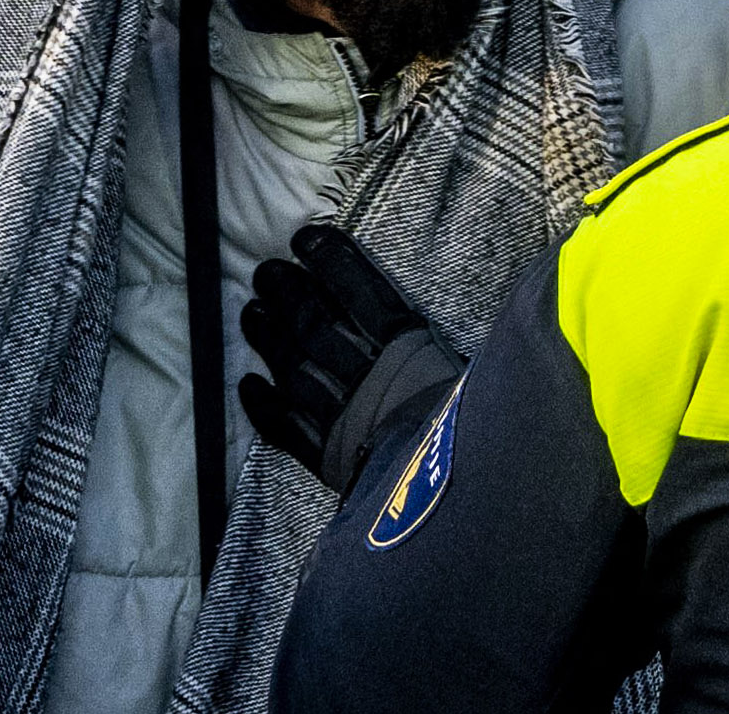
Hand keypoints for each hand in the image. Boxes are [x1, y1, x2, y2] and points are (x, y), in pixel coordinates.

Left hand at [235, 222, 465, 495]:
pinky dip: (263, 405)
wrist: (463, 490)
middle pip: (314, 323)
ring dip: (268, 337)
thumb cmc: (480, 421)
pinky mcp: (326, 454)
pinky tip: (248, 384)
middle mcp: (366, 372)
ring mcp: (340, 413)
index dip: (329, 261)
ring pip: (293, 366)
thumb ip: (442, 340)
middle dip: (287, 294)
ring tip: (252, 313)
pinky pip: (285, 426)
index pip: (359, 290)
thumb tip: (463, 283)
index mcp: (407, 346)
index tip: (305, 238)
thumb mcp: (474, 370)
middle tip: (267, 273)